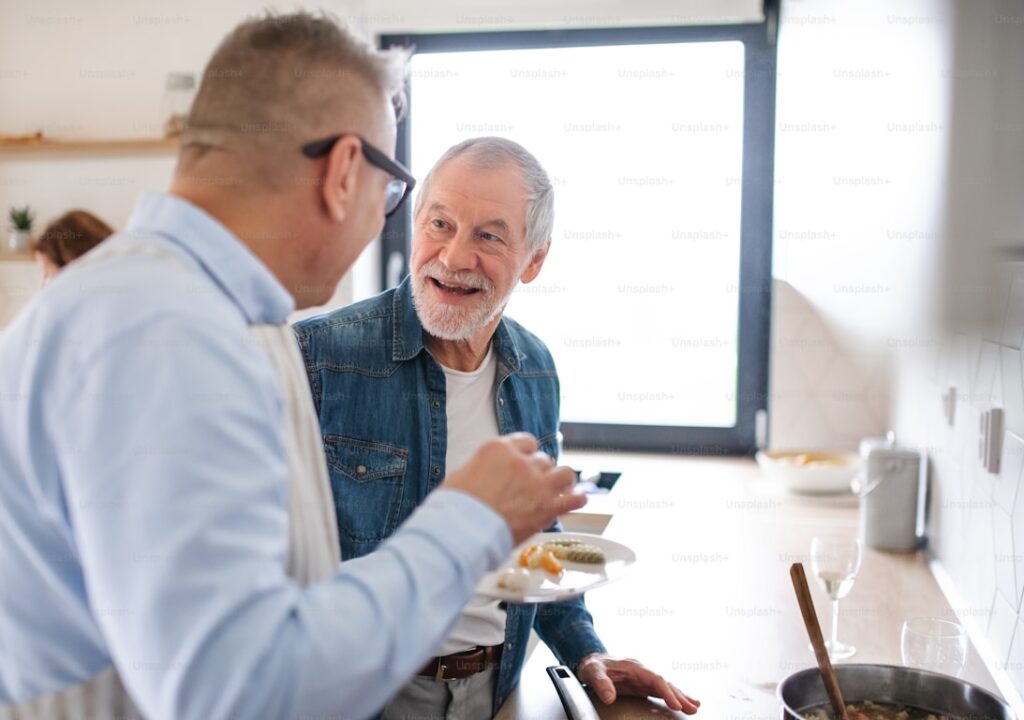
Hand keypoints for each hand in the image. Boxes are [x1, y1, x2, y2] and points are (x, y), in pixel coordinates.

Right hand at [441, 432, 585, 543]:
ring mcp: (537, 484)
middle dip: (541, 471)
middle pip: (543, 459)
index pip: (525, 442)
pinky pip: (574, 499)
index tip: (525, 463)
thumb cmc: (454, 508)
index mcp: (498, 449)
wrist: (460, 532)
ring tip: (562, 488)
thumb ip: (483, 470)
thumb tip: (486, 477)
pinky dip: (578, 499)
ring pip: (564, 473)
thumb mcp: (462, 475)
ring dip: (563, 481)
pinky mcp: (547, 507)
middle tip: (536, 485)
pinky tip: (579, 500)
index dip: (527, 454)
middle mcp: (521, 462)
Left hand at [576, 653, 700, 713]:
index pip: (655, 679)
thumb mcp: (592, 672)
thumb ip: (601, 683)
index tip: (676, 703)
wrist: (590, 660)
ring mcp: (643, 678)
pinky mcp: (641, 686)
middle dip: (679, 695)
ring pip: (665, 687)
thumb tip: (610, 697)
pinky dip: (672, 697)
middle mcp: (642, 671)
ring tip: (694, 707)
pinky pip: (660, 691)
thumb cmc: (593, 665)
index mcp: (634, 666)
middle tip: (693, 708)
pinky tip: (681, 703)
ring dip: (680, 696)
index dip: (666, 691)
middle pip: (664, 683)